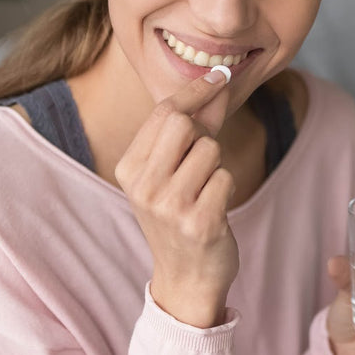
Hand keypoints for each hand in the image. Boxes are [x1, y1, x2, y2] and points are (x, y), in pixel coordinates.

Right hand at [114, 70, 235, 327]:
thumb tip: (218, 80)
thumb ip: (192, 126)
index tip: (219, 76)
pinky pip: (226, 178)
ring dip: (216, 166)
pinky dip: (226, 188)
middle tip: (201, 160)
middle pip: (184, 124)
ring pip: (210, 150)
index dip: (196, 90)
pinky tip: (213, 210)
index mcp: (129, 168)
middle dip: (203, 134)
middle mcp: (143, 186)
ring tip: (204, 192)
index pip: (164, 111)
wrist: (185, 279)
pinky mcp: (199, 223)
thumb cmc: (180, 215)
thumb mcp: (171, 171)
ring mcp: (169, 206)